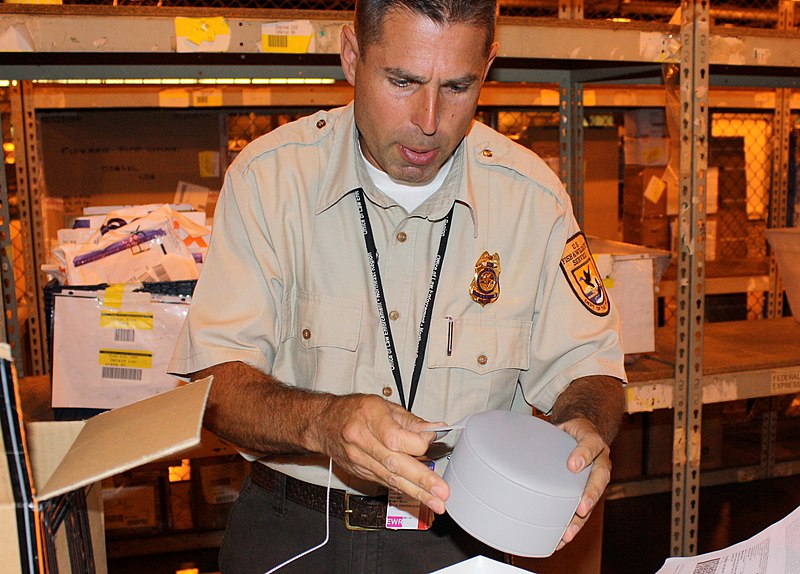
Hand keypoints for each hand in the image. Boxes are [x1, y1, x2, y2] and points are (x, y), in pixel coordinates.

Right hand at [313, 393, 448, 513]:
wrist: (323, 423)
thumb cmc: (354, 410)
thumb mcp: (383, 405)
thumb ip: (410, 421)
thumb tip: (434, 431)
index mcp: (369, 417)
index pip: (396, 438)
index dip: (418, 443)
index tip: (432, 441)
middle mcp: (361, 440)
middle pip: (394, 463)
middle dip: (420, 480)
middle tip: (441, 492)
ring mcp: (359, 459)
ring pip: (390, 478)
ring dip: (415, 492)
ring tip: (435, 502)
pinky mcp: (360, 472)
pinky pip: (384, 482)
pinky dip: (403, 489)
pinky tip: (419, 496)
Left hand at [554, 417, 611, 550]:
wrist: (581, 434)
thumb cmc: (570, 432)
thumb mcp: (563, 425)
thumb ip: (552, 430)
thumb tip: (518, 436)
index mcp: (593, 442)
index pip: (591, 445)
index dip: (584, 454)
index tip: (573, 466)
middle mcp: (599, 461)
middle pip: (599, 479)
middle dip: (590, 496)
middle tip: (581, 509)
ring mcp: (595, 479)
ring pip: (592, 500)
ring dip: (581, 519)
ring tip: (569, 533)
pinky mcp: (586, 493)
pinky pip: (584, 510)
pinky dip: (574, 525)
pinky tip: (563, 538)